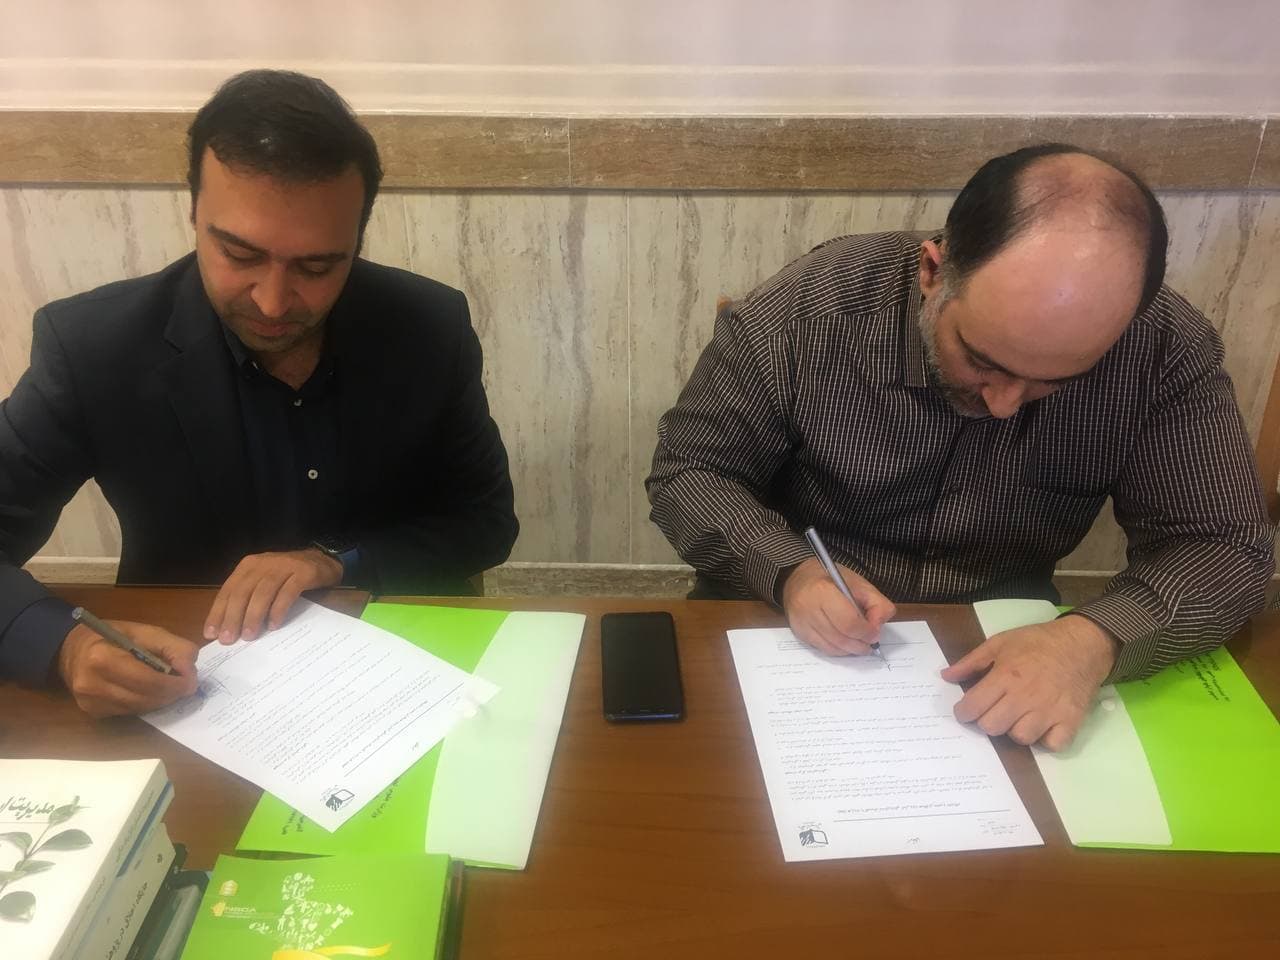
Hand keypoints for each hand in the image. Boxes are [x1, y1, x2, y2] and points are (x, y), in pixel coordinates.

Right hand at [58, 620, 198, 717]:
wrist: (71, 650)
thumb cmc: (112, 636)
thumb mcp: (144, 631)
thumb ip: (173, 647)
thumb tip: (189, 670)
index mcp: (103, 659)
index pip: (148, 681)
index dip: (175, 684)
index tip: (192, 681)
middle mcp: (92, 685)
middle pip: (145, 698)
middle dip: (172, 693)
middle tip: (187, 685)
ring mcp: (91, 702)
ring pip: (140, 709)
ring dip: (161, 700)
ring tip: (171, 686)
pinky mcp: (93, 712)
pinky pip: (130, 712)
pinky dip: (146, 703)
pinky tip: (150, 691)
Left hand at [204, 548, 341, 643]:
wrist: (322, 561)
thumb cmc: (287, 576)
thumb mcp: (263, 582)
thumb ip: (248, 598)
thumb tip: (229, 627)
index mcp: (248, 566)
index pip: (228, 590)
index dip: (218, 612)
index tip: (212, 633)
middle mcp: (263, 563)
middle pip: (243, 591)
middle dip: (233, 616)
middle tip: (228, 638)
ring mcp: (284, 566)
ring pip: (263, 592)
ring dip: (253, 615)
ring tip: (249, 636)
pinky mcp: (303, 573)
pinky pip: (287, 593)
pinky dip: (278, 610)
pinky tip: (273, 625)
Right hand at [781, 557, 896, 655]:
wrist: (798, 579)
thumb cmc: (831, 580)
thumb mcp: (859, 584)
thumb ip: (877, 604)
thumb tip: (877, 628)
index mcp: (823, 591)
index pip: (849, 623)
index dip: (866, 632)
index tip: (874, 633)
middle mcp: (808, 609)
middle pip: (840, 638)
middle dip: (860, 644)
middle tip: (870, 642)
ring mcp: (801, 623)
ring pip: (832, 648)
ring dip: (851, 650)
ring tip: (860, 644)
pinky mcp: (799, 633)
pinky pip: (823, 649)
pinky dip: (839, 650)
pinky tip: (846, 644)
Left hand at [941, 615, 1118, 750]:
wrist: (1083, 643)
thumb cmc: (1038, 641)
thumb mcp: (1000, 642)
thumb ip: (971, 661)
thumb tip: (946, 676)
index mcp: (1005, 676)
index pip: (973, 707)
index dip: (963, 712)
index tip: (965, 710)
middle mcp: (1025, 697)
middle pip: (992, 727)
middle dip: (987, 721)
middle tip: (994, 711)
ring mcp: (1049, 711)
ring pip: (1020, 738)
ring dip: (1015, 730)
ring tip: (1019, 716)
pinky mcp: (1070, 721)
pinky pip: (1051, 745)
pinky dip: (1045, 739)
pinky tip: (1043, 725)